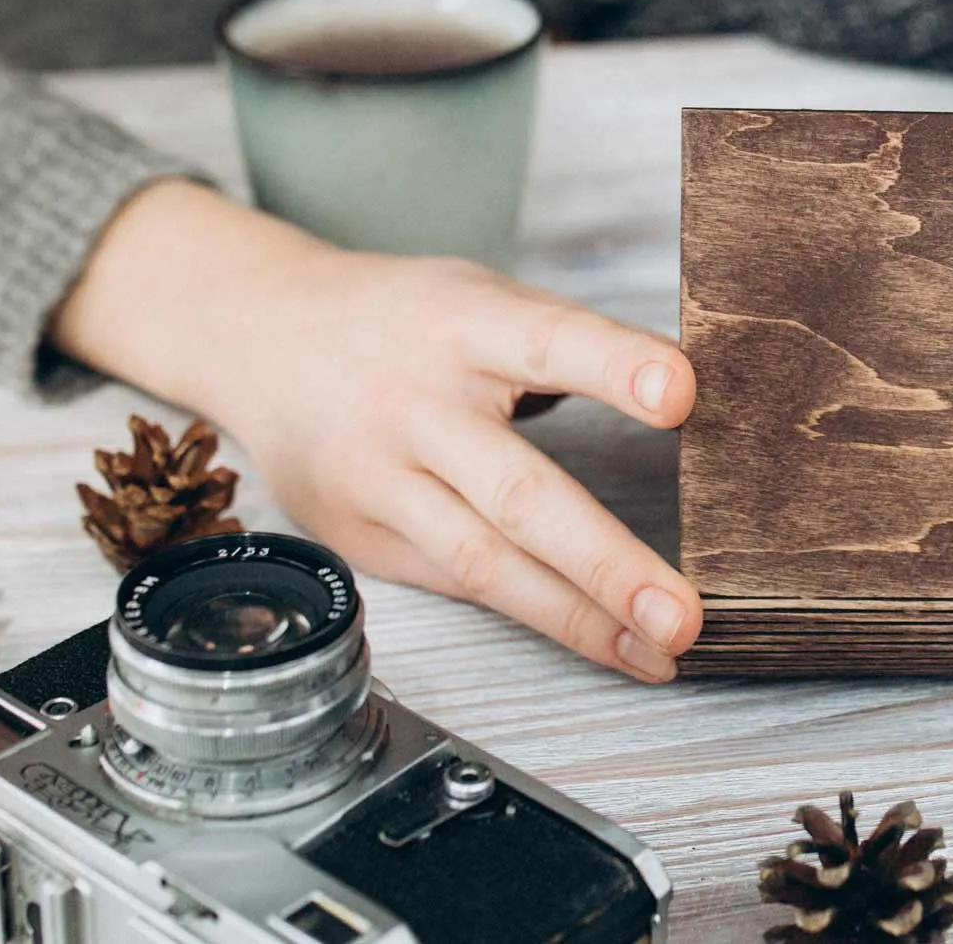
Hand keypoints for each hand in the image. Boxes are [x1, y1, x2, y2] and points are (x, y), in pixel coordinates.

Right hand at [53, 182, 701, 681]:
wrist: (258, 338)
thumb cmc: (405, 320)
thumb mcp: (480, 298)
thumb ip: (566, 344)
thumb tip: (694, 399)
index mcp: (461, 325)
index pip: (547, 339)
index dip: (616, 365)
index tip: (682, 391)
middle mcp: (415, 407)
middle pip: (517, 492)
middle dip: (607, 562)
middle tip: (684, 613)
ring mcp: (380, 482)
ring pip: (487, 563)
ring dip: (581, 619)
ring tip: (661, 653)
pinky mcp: (363, 540)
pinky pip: (463, 586)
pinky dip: (540, 616)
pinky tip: (606, 644)